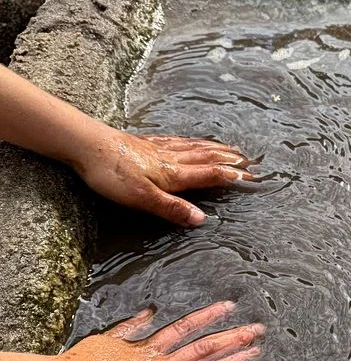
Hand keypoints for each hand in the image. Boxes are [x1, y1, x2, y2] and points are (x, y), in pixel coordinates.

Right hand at [55, 302, 264, 360]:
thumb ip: (131, 326)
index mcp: (148, 350)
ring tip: (254, 352)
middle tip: (258, 330)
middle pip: (204, 350)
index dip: (209, 316)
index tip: (230, 306)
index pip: (186, 328)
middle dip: (233, 339)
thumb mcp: (107, 339)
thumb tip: (151, 310)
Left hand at [71, 131, 253, 226]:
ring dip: (217, 149)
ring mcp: (160, 148)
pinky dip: (194, 141)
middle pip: (208, 158)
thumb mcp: (142, 199)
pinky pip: (180, 141)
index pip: (210, 174)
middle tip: (250, 161)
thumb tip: (202, 219)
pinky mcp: (147, 143)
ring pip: (196, 147)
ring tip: (232, 149)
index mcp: (174, 174)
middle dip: (230, 160)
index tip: (251, 177)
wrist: (88, 145)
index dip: (231, 176)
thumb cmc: (112, 174)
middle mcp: (172, 159)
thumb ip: (172, 209)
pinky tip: (193, 140)